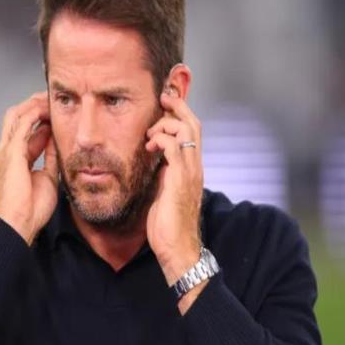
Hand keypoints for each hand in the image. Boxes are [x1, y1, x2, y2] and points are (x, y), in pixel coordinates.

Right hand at [0, 92, 58, 244]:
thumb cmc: (32, 208)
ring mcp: (6, 151)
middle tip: (51, 99)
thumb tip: (58, 142)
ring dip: (33, 105)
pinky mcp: (11, 152)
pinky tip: (46, 108)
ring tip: (49, 98)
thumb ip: (50, 158)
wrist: (20, 223)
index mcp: (15, 159)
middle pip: (16, 118)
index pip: (25, 131)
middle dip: (33, 106)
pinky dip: (34, 113)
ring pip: (16, 115)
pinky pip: (21, 124)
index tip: (55, 113)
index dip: (40, 119)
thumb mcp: (47, 177)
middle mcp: (7, 151)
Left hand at [145, 91, 203, 286]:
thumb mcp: (164, 191)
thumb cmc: (168, 223)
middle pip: (193, 123)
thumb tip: (154, 159)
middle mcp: (195, 166)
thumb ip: (163, 173)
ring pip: (187, 131)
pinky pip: (175, 148)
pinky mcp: (180, 179)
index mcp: (192, 168)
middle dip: (178, 106)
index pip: (192, 131)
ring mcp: (190, 172)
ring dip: (166, 123)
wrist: (177, 248)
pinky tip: (149, 145)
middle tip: (162, 96)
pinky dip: (161, 139)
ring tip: (150, 132)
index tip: (166, 101)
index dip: (181, 113)